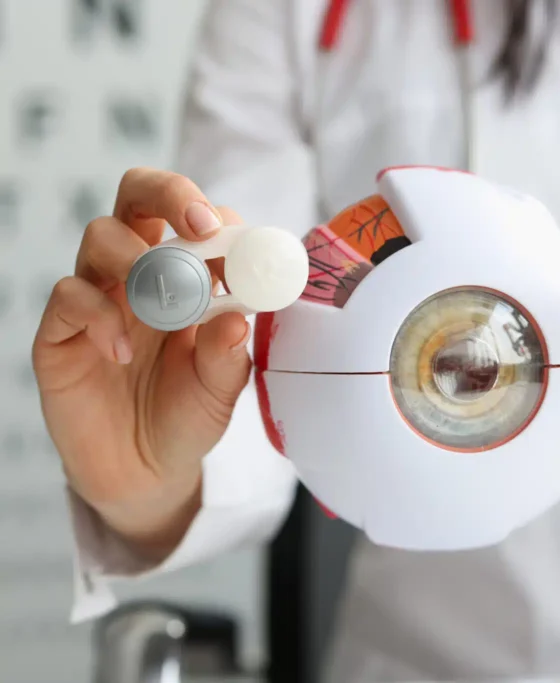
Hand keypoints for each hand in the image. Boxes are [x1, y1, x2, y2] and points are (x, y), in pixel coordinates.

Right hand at [32, 168, 252, 560]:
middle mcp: (140, 273)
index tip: (241, 245)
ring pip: (102, 237)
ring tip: (165, 311)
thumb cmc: (188, 414)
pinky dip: (99, 316)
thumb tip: (238, 320)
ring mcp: (98, 296)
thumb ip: (228, 355)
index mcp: (187, 274)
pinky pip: (70, 297)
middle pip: (139, 198)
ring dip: (138, 261)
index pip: (195, 219)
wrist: (145, 470)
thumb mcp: (221, 390)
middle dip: (170, 195)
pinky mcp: (61, 332)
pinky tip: (122, 352)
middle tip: (199, 226)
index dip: (217, 219)